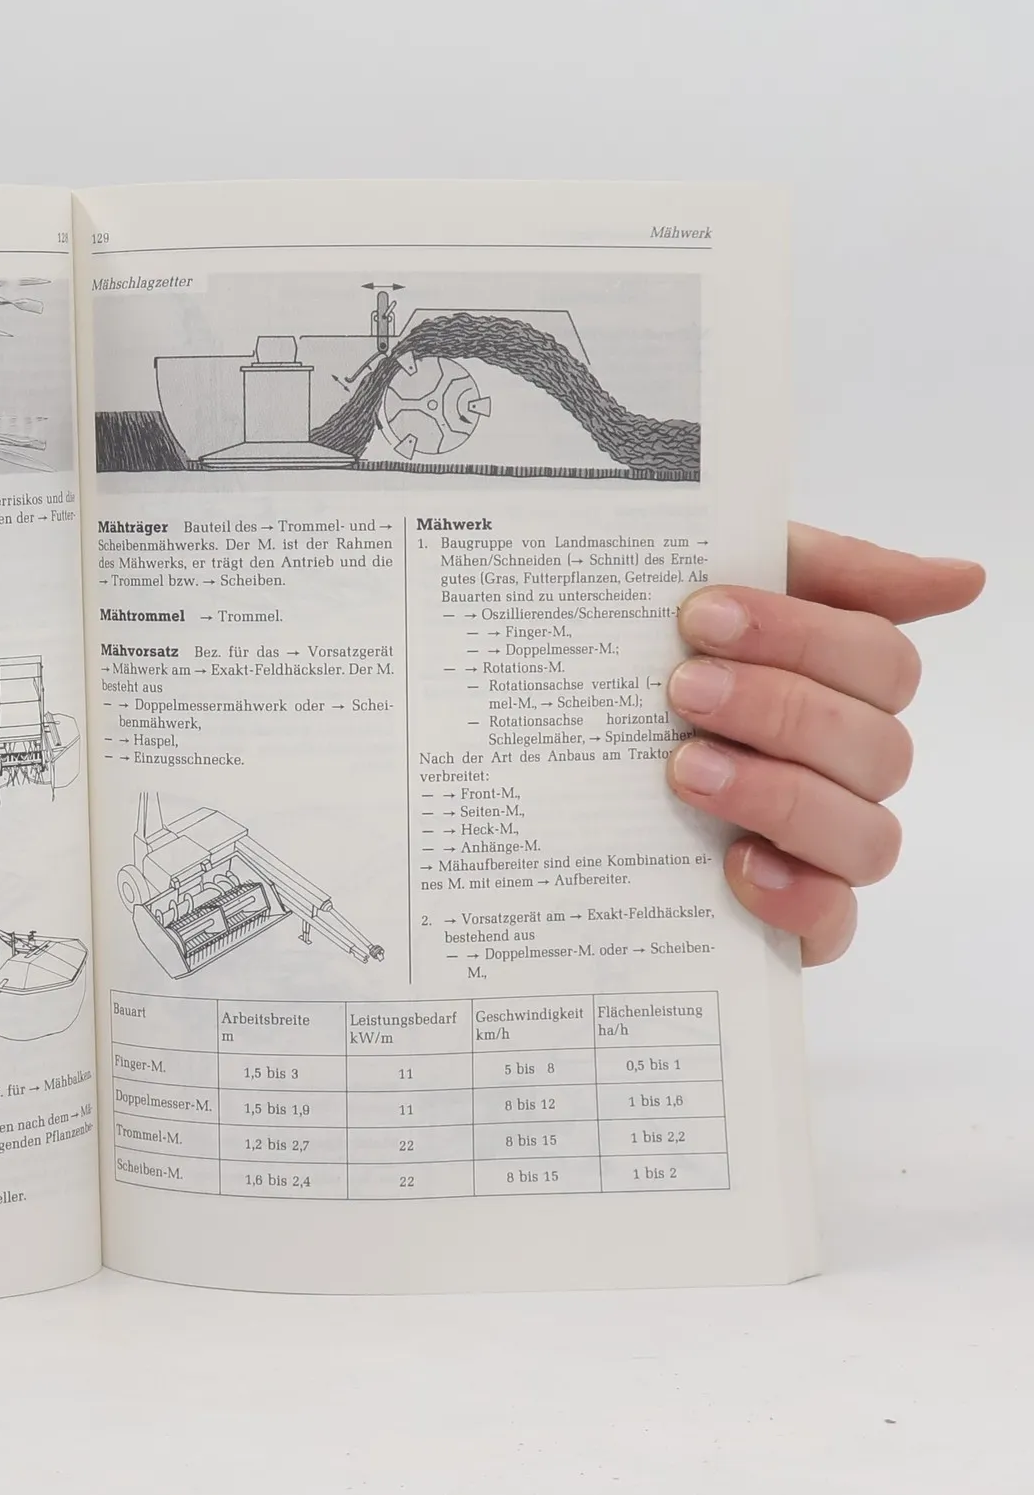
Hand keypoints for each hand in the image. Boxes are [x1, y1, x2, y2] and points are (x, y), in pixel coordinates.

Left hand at [665, 525, 983, 965]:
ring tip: (685, 770)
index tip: (700, 615)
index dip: (801, 634)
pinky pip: (832, 925)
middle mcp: (845, 770)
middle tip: (681, 690)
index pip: (879, 659)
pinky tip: (736, 864)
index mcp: (839, 687)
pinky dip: (796, 897)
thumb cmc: (638, 661)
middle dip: (778, 709)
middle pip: (875, 745)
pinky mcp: (789, 919)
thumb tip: (962, 579)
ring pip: (867, 835)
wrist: (532, 754)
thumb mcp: (701, 582)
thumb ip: (821, 569)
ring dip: (780, 796)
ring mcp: (822, 848)